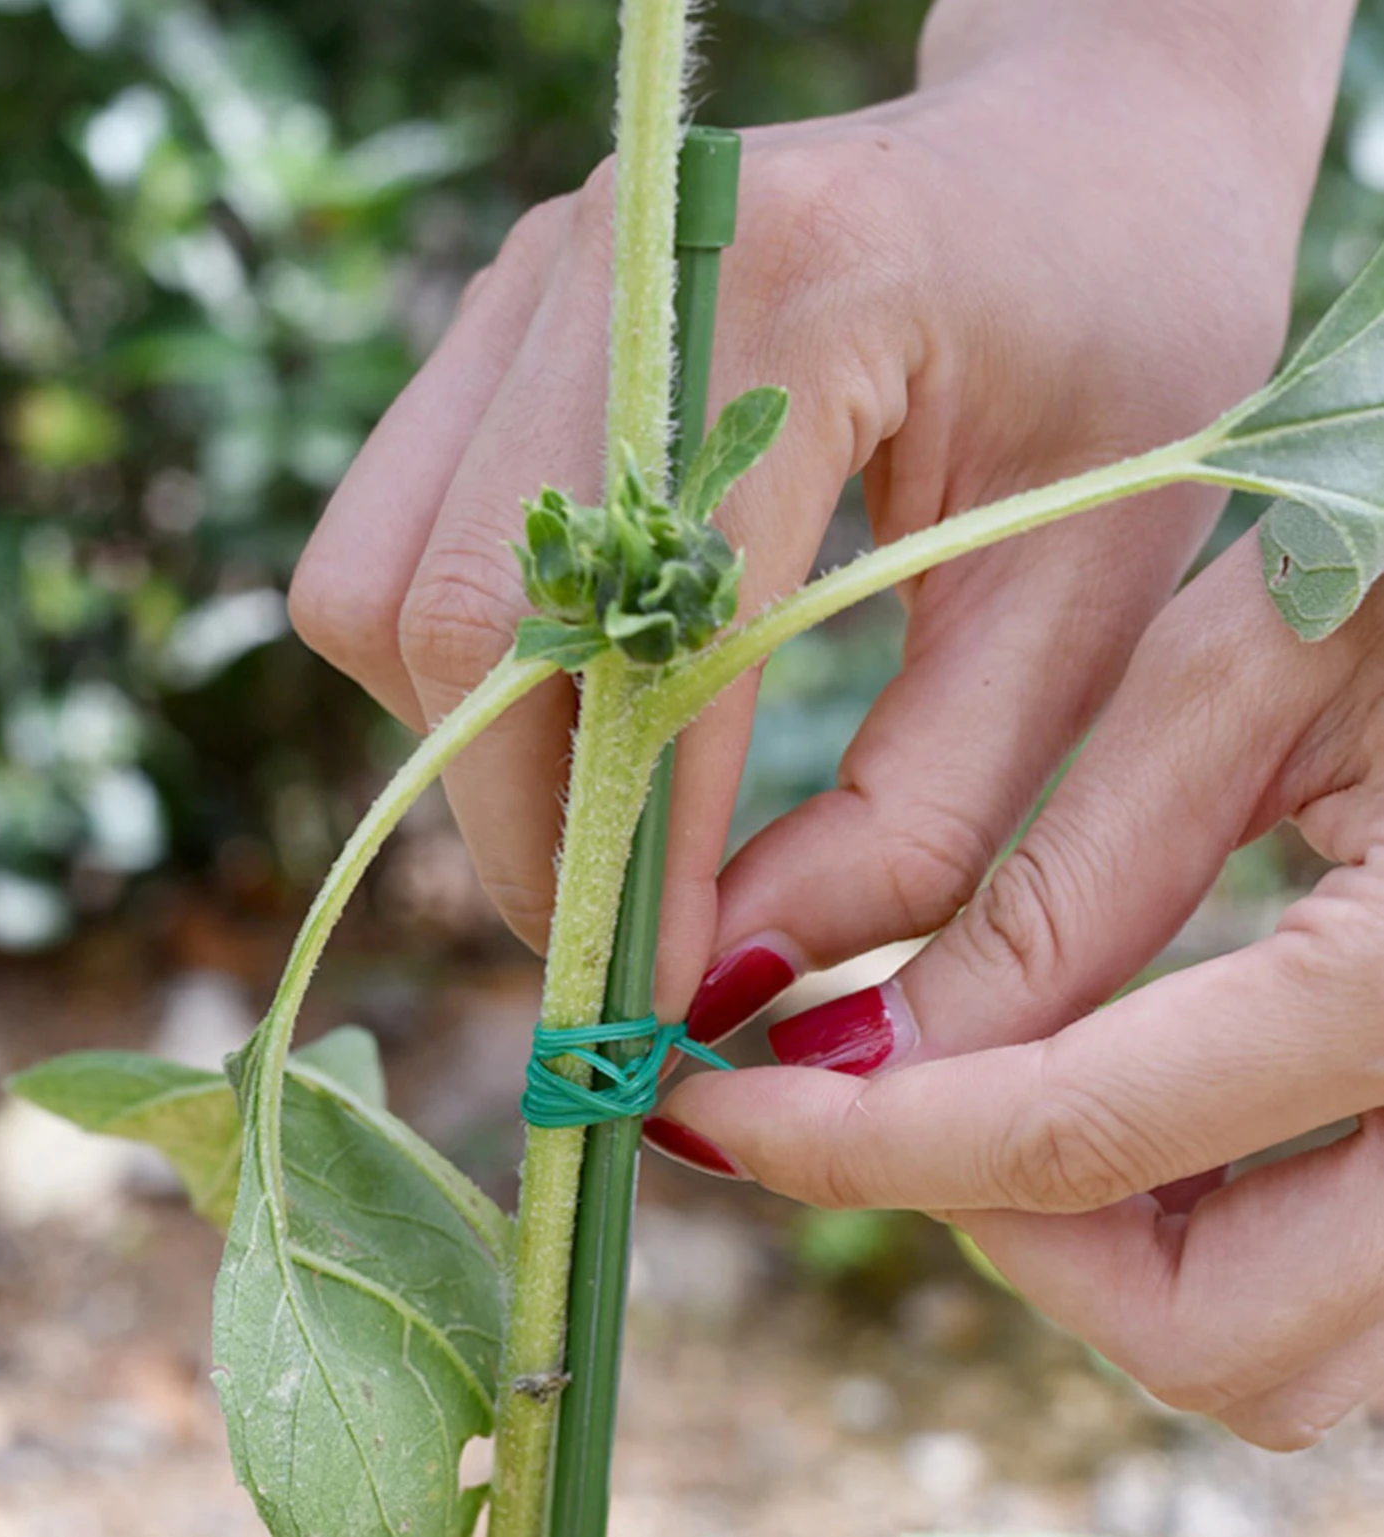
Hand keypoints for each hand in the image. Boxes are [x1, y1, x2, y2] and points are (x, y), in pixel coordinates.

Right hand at [291, 35, 1305, 1009]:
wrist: (1081, 148)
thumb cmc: (1128, 356)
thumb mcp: (1086, 601)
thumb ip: (924, 809)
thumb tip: (738, 970)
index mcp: (799, 290)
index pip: (644, 635)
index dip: (638, 847)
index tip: (667, 993)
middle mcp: (618, 259)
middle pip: (454, 619)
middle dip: (521, 824)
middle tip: (619, 938)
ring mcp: (537, 278)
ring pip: (379, 585)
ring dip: (470, 745)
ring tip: (608, 816)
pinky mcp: (505, 317)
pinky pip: (395, 538)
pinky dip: (460, 667)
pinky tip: (581, 699)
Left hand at [656, 533, 1383, 1449]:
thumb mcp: (1236, 685)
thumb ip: (1063, 891)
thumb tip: (861, 1056)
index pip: (1071, 1132)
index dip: (854, 1140)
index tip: (708, 1113)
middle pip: (1216, 1328)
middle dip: (1005, 1234)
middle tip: (866, 1102)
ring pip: (1289, 1343)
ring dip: (1107, 1256)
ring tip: (985, 1092)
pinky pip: (1340, 1282)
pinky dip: (1200, 1228)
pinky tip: (1113, 1092)